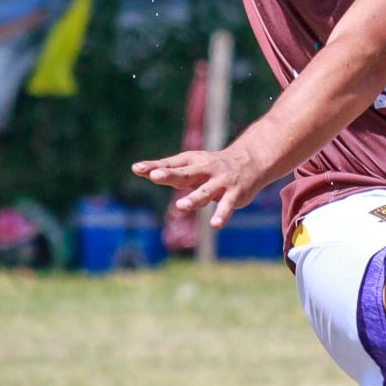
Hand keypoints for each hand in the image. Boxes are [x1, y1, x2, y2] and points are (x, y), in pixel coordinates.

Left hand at [133, 147, 265, 228]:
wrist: (250, 161)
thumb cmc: (211, 165)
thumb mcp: (190, 163)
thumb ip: (166, 168)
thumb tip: (135, 169)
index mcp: (191, 162)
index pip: (169, 165)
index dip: (153, 167)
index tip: (137, 169)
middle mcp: (204, 170)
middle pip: (185, 174)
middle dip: (170, 175)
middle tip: (155, 176)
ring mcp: (220, 182)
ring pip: (205, 192)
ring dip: (194, 199)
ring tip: (181, 206)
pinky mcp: (234, 194)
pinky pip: (226, 206)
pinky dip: (222, 215)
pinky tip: (215, 224)